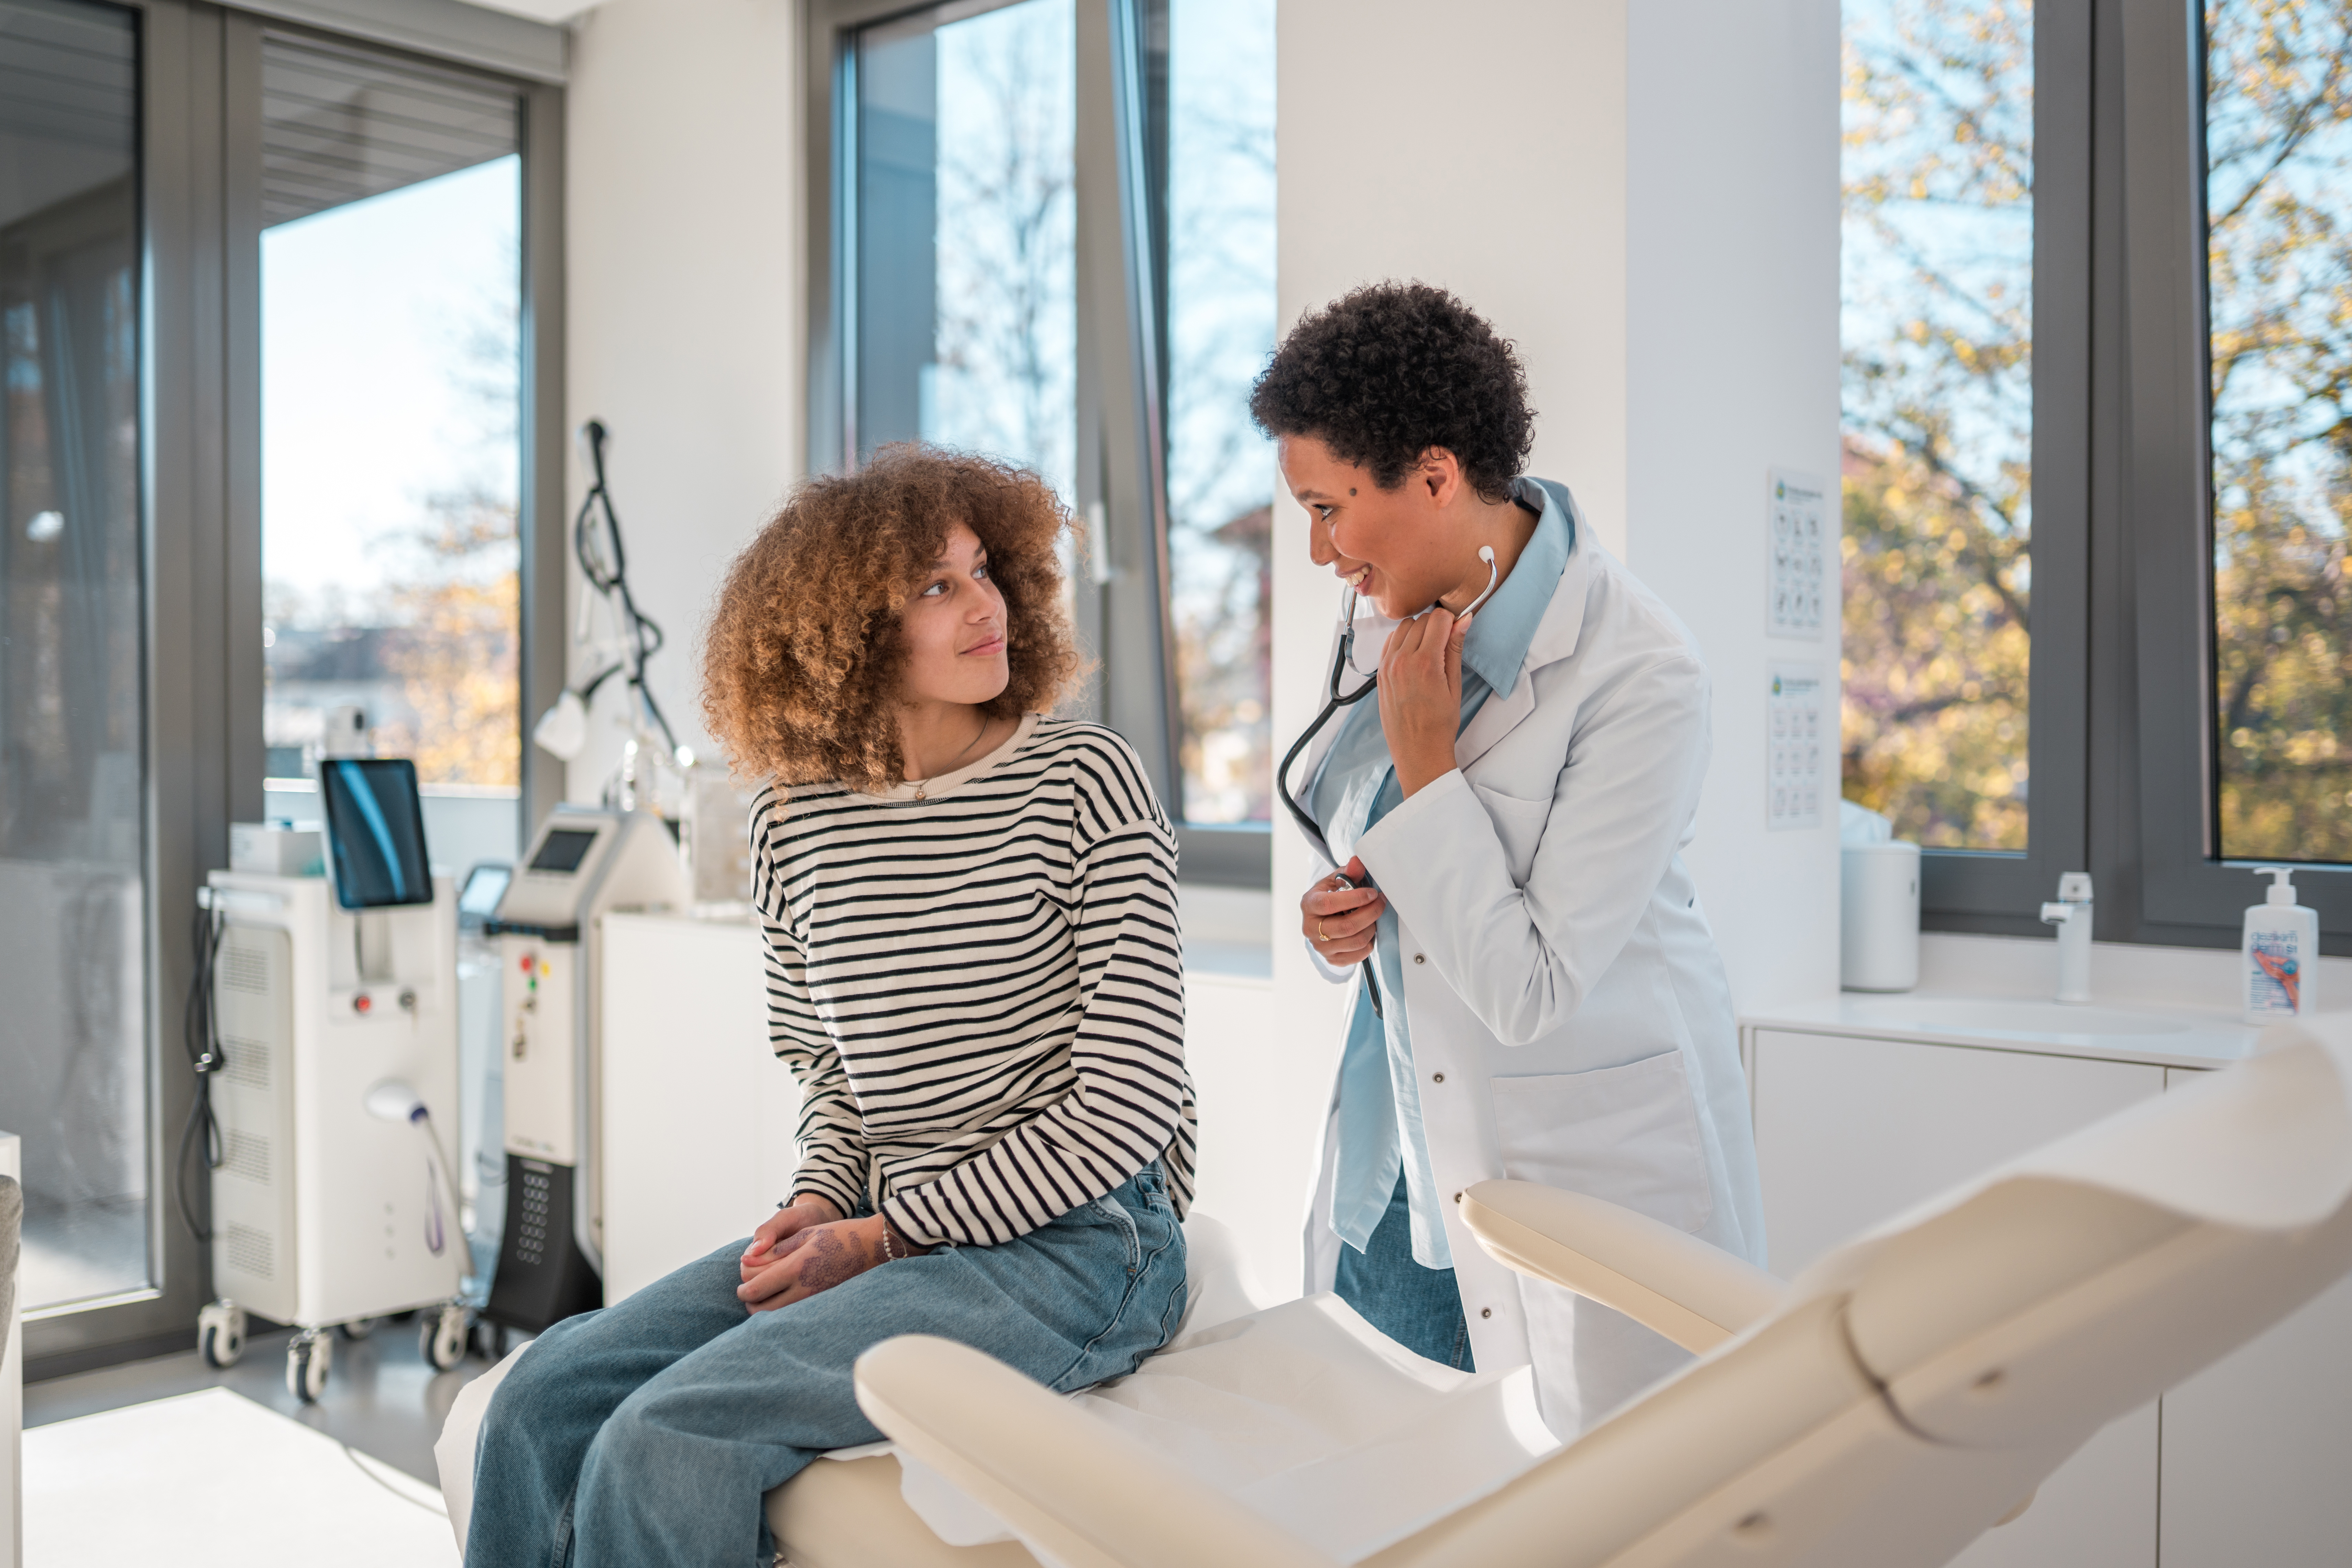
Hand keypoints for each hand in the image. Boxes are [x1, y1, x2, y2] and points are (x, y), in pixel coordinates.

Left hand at [737, 1210, 886, 1312]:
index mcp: (795, 1268)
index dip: (742, 1288)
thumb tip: (747, 1261)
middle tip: (749, 1288)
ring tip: (764, 1291)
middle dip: (749, 1300)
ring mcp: (812, 1299)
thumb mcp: (804, 1234)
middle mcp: (802, 1288)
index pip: (756, 1289)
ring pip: (775, 1315)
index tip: (742, 1277)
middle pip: (761, 1309)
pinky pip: (790, 1312)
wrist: (869, 1246)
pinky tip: (780, 1294)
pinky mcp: (819, 1302)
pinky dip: (778, 1308)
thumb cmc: (836, 1234)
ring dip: (763, 1307)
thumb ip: (775, 1250)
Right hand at [1302, 856, 1384, 966]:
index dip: (1355, 899)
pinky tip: (1368, 930)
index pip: (1330, 904)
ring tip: (1374, 916)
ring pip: (1355, 942)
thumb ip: (1348, 872)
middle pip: (1346, 926)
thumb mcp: (1335, 881)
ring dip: (1372, 927)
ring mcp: (1321, 947)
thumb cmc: (1330, 896)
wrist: (1321, 918)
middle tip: (1381, 902)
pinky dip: (1369, 943)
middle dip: (1370, 913)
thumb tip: (1358, 861)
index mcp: (1309, 904)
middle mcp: (1311, 928)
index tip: (1372, 893)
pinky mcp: (1332, 959)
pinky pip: (1358, 955)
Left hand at [1377, 605, 1470, 797]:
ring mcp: (1388, 666)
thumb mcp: (1454, 686)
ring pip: (1403, 627)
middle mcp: (1403, 660)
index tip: (1456, 632)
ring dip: (1418, 631)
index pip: (1438, 618)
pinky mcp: (1380, 673)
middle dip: (1436, 626)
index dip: (1451, 622)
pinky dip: (1402, 642)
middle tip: (1445, 644)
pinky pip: (1390, 642)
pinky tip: (1414, 657)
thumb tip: (1464, 620)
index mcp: (1426, 663)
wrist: (1417, 751)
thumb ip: (1455, 648)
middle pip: (1421, 620)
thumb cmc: (1440, 724)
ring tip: (1429, 651)